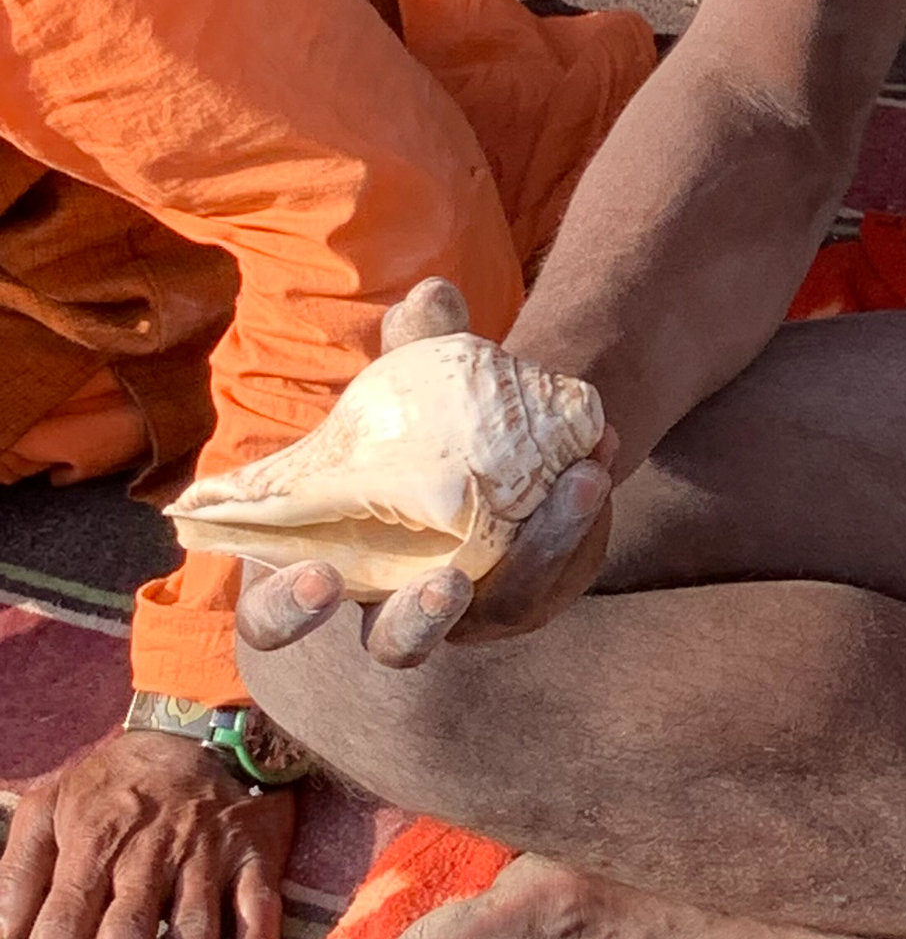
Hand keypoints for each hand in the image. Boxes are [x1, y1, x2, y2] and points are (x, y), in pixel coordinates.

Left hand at [0, 733, 293, 938]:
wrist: (203, 721)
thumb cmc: (115, 779)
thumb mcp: (50, 805)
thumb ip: (18, 875)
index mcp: (96, 839)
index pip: (62, 924)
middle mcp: (153, 850)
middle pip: (125, 938)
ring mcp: (210, 853)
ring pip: (193, 931)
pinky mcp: (257, 854)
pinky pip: (258, 910)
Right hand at [234, 281, 617, 670]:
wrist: (500, 453)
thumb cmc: (418, 432)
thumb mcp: (413, 390)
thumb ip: (417, 348)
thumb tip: (433, 292)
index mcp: (324, 569)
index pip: (275, 620)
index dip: (285, 612)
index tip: (316, 578)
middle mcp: (392, 607)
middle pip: (395, 646)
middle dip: (417, 622)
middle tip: (447, 580)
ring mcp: (470, 613)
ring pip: (500, 613)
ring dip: (539, 555)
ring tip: (572, 489)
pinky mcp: (531, 595)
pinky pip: (558, 571)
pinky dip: (579, 516)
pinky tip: (597, 455)